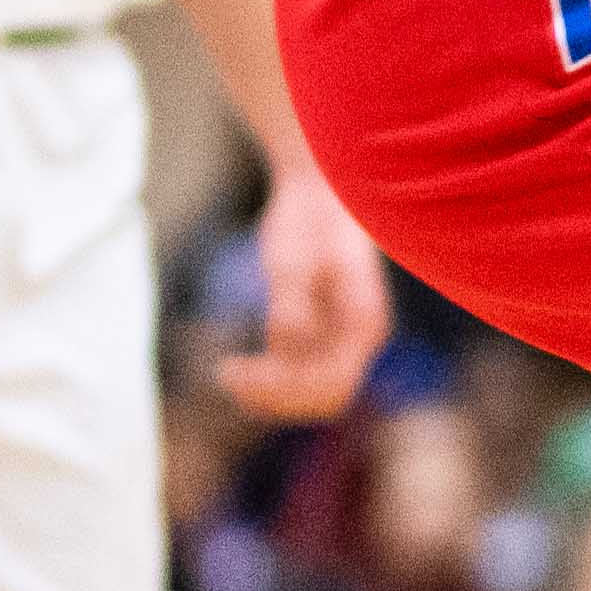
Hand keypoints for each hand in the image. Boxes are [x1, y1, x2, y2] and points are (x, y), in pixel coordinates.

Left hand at [226, 162, 387, 421]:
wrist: (318, 192)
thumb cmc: (307, 219)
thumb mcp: (291, 259)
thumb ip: (291, 306)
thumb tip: (286, 349)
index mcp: (364, 322)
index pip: (331, 382)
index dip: (284, 389)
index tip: (239, 371)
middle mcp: (359, 338)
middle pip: (324, 397)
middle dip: (277, 398)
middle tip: (227, 376)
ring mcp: (342, 339)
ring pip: (312, 392)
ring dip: (271, 396)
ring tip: (227, 376)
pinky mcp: (322, 334)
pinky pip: (300, 375)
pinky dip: (270, 381)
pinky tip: (238, 369)